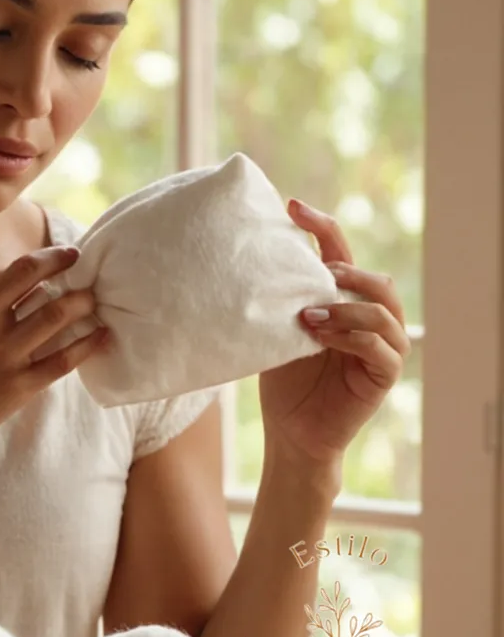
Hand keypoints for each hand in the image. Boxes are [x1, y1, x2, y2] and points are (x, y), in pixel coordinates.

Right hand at [0, 246, 107, 456]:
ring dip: (83, 305)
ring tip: (97, 301)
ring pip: (57, 318)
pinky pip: (62, 360)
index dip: (52, 258)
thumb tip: (13, 277)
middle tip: (93, 275)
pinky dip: (87, 345)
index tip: (69, 254)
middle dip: (75, 278)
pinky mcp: (19, 387)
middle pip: (45, 289)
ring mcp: (6, 356)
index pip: (22, 269)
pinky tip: (103, 335)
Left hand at [258, 199, 410, 469]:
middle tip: (314, 275)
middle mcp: (371, 319)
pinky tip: (321, 337)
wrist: (291, 431)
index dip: (321, 226)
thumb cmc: (283, 380)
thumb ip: (280, 300)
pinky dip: (352, 337)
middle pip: (374, 278)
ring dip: (345, 307)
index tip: (292, 206)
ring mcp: (384, 347)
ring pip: (382, 310)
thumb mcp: (278, 330)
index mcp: (344, 301)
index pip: (340, 253)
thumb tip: (252, 258)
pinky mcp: (384, 375)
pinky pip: (379, 347)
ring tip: (309, 316)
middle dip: (345, 270)